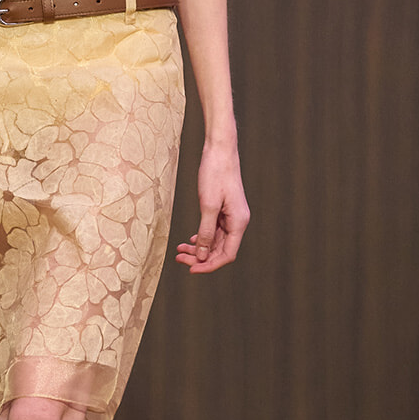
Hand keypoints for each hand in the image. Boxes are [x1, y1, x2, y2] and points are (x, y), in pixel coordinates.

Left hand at [175, 139, 249, 273]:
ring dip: (199, 248)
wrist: (220, 150)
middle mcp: (238, 222)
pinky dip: (202, 237)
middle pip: (220, 250)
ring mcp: (231, 216)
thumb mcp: (208, 205)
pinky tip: (190, 240)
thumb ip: (206, 231)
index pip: (227, 255)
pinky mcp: (224, 210)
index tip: (191, 269)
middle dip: (200, 257)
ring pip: (215, 241)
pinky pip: (214, 231)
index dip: (209, 265)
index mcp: (239, 223)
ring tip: (180, 250)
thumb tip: (202, 255)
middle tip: (179, 258)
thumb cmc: (216, 173)